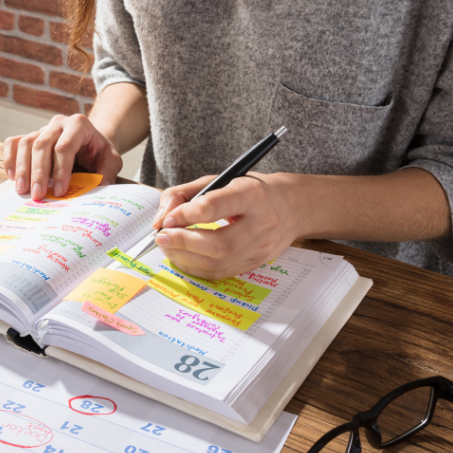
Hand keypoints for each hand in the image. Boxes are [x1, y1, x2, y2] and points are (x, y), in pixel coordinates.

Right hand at [3, 114, 122, 199]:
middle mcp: (58, 123)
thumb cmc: (99, 152)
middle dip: (38, 172)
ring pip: (25, 143)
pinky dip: (9, 159)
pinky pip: (13, 143)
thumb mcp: (112, 159)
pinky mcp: (30, 136)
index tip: (59, 191)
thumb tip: (100, 186)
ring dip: (22, 168)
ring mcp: (42, 128)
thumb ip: (108, 171)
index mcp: (79, 125)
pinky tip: (12, 177)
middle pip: (41, 144)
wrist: (90, 142)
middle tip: (37, 195)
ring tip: (22, 190)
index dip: (60, 170)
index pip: (64, 147)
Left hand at [151, 174, 299, 279]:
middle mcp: (261, 223)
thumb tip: (160, 219)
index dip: (185, 215)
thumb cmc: (249, 190)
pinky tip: (183, 257)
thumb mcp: (218, 179)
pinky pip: (221, 273)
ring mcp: (261, 247)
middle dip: (183, 242)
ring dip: (184, 258)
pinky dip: (195, 268)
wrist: (291, 206)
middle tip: (162, 237)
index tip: (167, 219)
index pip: (213, 207)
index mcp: (251, 194)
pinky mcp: (257, 263)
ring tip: (168, 247)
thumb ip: (184, 194)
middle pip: (218, 244)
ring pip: (218, 263)